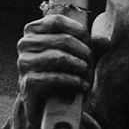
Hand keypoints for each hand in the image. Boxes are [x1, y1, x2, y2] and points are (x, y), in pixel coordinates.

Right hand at [17, 14, 92, 128]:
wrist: (47, 106)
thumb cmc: (62, 75)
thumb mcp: (78, 58)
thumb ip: (91, 47)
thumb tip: (104, 41)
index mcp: (33, 31)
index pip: (56, 21)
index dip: (78, 30)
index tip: (89, 42)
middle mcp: (25, 44)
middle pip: (61, 39)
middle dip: (83, 51)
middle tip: (90, 62)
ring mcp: (24, 63)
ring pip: (58, 57)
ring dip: (79, 66)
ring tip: (87, 74)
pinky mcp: (28, 82)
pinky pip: (54, 78)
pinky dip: (73, 82)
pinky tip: (83, 86)